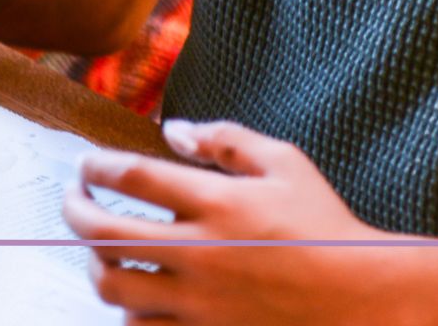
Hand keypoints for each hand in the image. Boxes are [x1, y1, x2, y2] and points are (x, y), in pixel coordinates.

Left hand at [64, 120, 402, 324]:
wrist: (364, 300)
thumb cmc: (325, 226)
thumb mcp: (284, 164)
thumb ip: (225, 139)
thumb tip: (170, 130)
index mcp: (217, 203)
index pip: (131, 177)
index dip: (95, 166)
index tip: (86, 164)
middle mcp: (200, 253)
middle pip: (104, 233)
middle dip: (74, 211)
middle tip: (73, 200)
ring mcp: (200, 302)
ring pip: (114, 288)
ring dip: (97, 265)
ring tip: (101, 251)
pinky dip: (130, 312)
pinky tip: (136, 296)